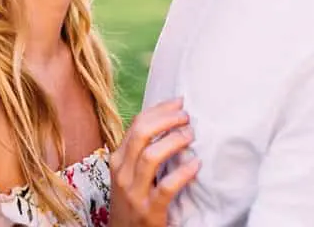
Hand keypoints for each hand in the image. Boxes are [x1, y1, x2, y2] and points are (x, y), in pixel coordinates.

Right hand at [109, 98, 199, 226]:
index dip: (159, 110)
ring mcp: (134, 192)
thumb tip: (168, 125)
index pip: (136, 125)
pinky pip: (166, 187)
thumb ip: (142, 153)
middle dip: (166, 120)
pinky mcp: (149, 211)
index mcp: (118, 159)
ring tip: (191, 135)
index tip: (179, 102)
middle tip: (186, 116)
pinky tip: (195, 164)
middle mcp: (122, 172)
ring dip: (174, 141)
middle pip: (141, 134)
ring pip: (151, 156)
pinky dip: (182, 173)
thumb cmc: (132, 202)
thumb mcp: (129, 174)